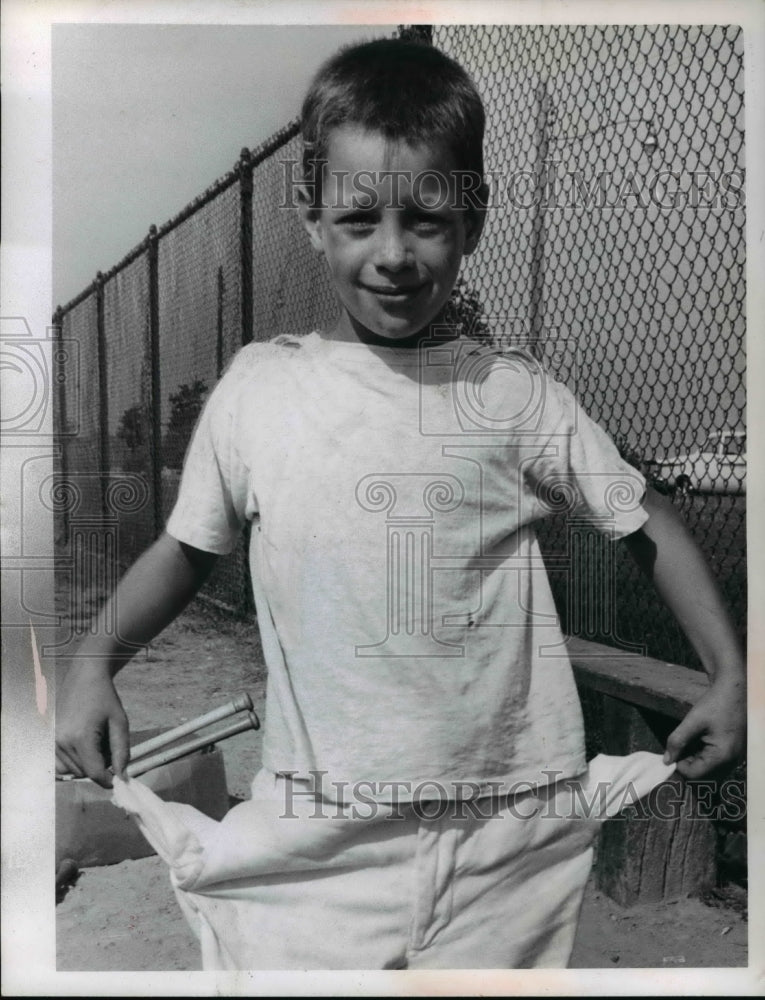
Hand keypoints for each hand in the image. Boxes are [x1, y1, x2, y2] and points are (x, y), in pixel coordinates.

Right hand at [56, 665, 129, 787]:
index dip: (108, 780)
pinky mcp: (48, 739)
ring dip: (86, 763)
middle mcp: (61, 741)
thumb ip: (122, 751)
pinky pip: (59, 764)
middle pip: (84, 772)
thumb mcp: (120, 723)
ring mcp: (51, 741)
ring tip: (95, 741)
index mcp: (80, 737)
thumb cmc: (105, 697)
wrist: (85, 677)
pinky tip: (83, 746)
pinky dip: (72, 762)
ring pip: (72, 770)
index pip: (94, 773)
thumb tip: (122, 776)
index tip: (118, 779)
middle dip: (99, 766)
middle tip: (108, 745)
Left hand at [664, 676, 745, 778]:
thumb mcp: (692, 721)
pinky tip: (699, 737)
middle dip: (687, 760)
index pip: (694, 774)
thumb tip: (666, 760)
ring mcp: (734, 756)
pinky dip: (704, 752)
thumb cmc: (715, 704)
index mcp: (722, 756)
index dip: (678, 764)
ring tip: (692, 737)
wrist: (735, 690)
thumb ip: (677, 741)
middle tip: (680, 742)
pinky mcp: (733, 750)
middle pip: (702, 773)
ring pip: (708, 767)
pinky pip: (715, 760)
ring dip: (695, 756)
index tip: (672, 750)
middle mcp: (731, 761)